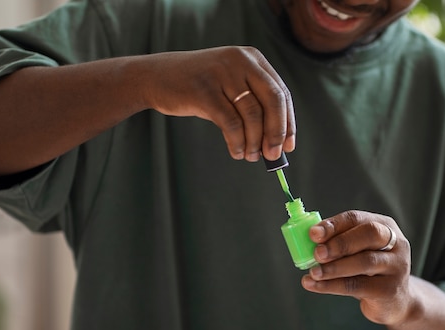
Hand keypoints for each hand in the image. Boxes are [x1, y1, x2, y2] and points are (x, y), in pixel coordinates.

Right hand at [141, 46, 294, 161]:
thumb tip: (277, 142)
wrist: (156, 77)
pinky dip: (237, 142)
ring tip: (251, 156)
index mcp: (252, 58)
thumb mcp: (230, 85)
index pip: (281, 92)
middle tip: (274, 155)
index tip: (289, 145)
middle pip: (273, 101)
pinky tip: (236, 152)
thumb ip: (253, 104)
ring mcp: (222, 74)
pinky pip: (230, 123)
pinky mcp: (204, 90)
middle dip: (277, 133)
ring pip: (252, 115)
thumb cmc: (199, 87)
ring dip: (255, 142)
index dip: (288, 122)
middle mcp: (240, 61)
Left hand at [302, 210, 415, 325]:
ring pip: (364, 262)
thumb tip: (309, 239)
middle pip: (370, 234)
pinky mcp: (389, 290)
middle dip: (340, 243)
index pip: (358, 218)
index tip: (313, 233)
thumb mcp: (357, 252)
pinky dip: (332, 286)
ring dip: (334, 267)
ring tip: (313, 272)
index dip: (334, 224)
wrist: (394, 302)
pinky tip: (315, 286)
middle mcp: (396, 243)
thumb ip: (337, 243)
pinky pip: (358, 286)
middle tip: (317, 253)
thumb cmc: (368, 271)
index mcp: (385, 226)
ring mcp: (397, 267)